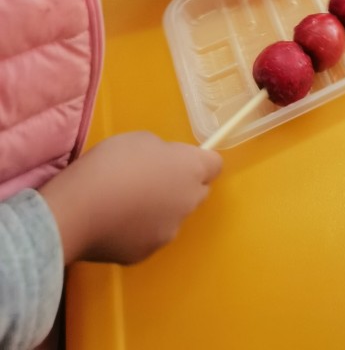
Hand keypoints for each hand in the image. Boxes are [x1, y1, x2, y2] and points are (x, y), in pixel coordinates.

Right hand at [39, 133, 221, 264]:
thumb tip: (165, 165)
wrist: (78, 210)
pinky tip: (113, 223)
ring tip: (125, 203)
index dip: (200, 160)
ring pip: (172, 217)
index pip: (215, 164)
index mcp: (191, 170)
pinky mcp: (146, 254)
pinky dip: (138, 230)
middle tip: (150, 179)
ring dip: (159, 210)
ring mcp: (169, 232)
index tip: (179, 159)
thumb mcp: (142, 140)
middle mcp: (188, 203)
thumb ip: (163, 153)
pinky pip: (149, 237)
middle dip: (181, 186)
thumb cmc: (112, 163)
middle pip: (197, 192)